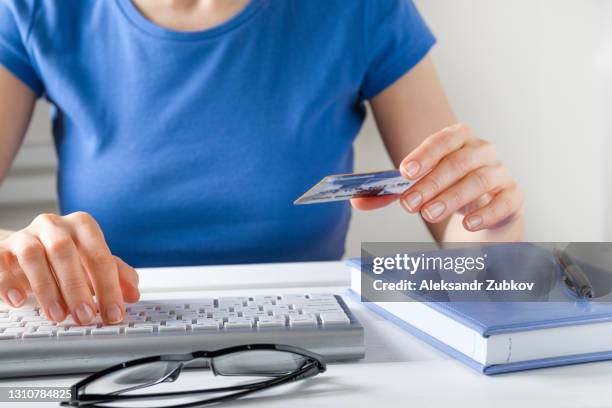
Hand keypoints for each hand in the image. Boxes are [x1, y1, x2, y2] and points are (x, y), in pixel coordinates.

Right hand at [0, 212, 139, 324]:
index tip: (113, 313)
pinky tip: (18, 300)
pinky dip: (8, 282)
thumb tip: (133, 293)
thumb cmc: (64, 258)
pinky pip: (0, 262)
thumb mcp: (92, 263)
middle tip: (85, 316)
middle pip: (65, 251)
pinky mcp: (1, 249)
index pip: (99, 255)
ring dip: (46, 289)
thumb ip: (116, 275)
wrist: (23, 249)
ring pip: (33, 256)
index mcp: (82, 226)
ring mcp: (25, 235)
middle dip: (77, 288)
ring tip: (57, 315)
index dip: (109, 287)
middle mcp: (53, 225)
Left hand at [352, 123, 522, 230]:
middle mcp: (482, 152)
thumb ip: (387, 194)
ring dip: (452, 198)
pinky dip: (486, 212)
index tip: (405, 171)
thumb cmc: (447, 191)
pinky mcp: (513, 197)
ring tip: (430, 214)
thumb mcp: (417, 189)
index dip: (424, 154)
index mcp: (458, 140)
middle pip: (458, 162)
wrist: (481, 211)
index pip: (444, 139)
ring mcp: (500, 173)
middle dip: (431, 183)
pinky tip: (468, 223)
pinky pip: (505, 201)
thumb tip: (357, 200)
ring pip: (480, 180)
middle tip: (409, 204)